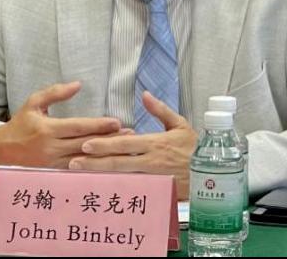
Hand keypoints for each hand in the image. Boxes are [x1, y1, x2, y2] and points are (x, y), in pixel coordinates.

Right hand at [0, 81, 122, 169]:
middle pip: (85, 144)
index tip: (116, 122)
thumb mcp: (33, 103)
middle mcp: (51, 148)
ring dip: (105, 154)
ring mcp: (53, 163)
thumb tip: (77, 84)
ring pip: (84, 160)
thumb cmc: (20, 124)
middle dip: (108, 140)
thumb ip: (55, 93)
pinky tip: (109, 164)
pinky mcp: (54, 173)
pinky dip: (94, 168)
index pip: (78, 127)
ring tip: (124, 149)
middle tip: (130, 135)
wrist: (0, 151)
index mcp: (47, 129)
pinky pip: (77, 171)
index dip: (98, 125)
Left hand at [69, 92, 196, 199]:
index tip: (86, 144)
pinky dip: (115, 189)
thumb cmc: (195, 147)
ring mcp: (151, 178)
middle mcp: (150, 162)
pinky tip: (101, 189)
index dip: (104, 145)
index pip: (124, 144)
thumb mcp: (180, 124)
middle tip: (74, 162)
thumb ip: (160, 110)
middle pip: (117, 163)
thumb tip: (145, 95)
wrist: (212, 174)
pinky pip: (132, 190)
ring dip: (100, 177)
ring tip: (80, 176)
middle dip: (94, 163)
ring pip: (121, 178)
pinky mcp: (155, 190)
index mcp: (154, 143)